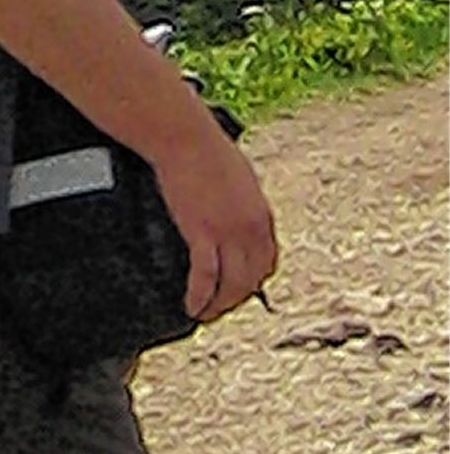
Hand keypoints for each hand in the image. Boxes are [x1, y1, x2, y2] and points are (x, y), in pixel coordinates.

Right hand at [153, 121, 277, 323]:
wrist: (186, 139)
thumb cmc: (206, 152)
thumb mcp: (239, 180)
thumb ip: (242, 204)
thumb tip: (234, 217)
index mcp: (262, 215)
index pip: (268, 261)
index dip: (255, 282)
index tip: (241, 291)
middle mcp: (252, 228)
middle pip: (251, 279)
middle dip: (236, 300)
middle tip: (218, 309)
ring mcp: (228, 232)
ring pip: (231, 285)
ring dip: (218, 305)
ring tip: (203, 314)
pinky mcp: (202, 233)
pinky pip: (205, 277)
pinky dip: (199, 296)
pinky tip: (191, 306)